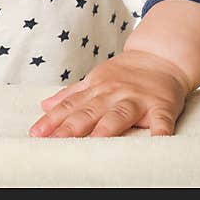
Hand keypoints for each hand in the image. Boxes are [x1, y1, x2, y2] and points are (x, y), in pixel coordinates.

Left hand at [28, 49, 190, 138]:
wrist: (160, 57)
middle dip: (71, 127)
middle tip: (54, 140)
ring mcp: (138, 99)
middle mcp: (114, 93)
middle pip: (90, 111)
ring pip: (119, 114)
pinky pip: (161, 121)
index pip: (70, 106)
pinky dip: (160, 131)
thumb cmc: (125, 75)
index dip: (53, 119)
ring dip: (106, 128)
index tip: (37, 133)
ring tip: (93, 142)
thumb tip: (44, 106)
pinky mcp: (162, 106)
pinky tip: (157, 142)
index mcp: (96, 89)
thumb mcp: (95, 79)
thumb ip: (71, 95)